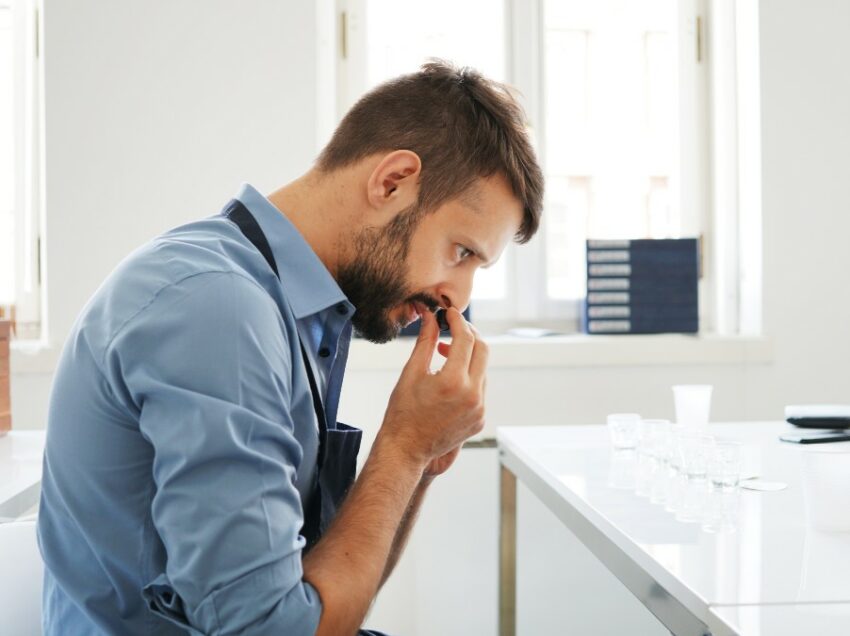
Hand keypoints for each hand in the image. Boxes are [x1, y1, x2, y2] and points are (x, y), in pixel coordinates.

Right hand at [379, 308, 487, 473]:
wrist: (406, 448)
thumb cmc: (403, 412)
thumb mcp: (412, 372)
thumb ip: (425, 341)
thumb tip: (431, 316)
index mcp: (453, 382)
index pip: (465, 339)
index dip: (458, 322)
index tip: (450, 314)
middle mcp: (472, 395)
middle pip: (483, 350)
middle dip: (469, 334)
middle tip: (454, 327)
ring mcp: (479, 409)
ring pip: (482, 369)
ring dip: (468, 356)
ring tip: (446, 353)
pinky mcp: (480, 419)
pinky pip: (480, 389)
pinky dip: (469, 377)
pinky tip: (450, 378)